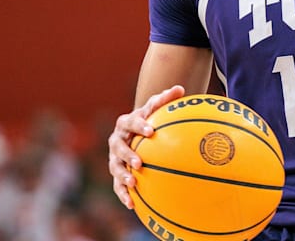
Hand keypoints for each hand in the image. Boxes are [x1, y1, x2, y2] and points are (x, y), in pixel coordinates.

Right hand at [108, 85, 185, 208]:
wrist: (134, 133)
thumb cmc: (149, 120)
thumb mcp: (156, 108)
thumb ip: (166, 99)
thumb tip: (180, 89)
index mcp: (126, 123)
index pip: (131, 121)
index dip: (139, 126)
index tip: (150, 131)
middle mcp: (117, 140)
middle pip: (119, 147)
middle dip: (127, 155)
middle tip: (139, 162)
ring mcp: (114, 158)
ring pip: (115, 167)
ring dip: (122, 176)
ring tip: (133, 184)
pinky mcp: (116, 173)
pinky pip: (117, 186)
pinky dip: (123, 195)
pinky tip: (132, 205)